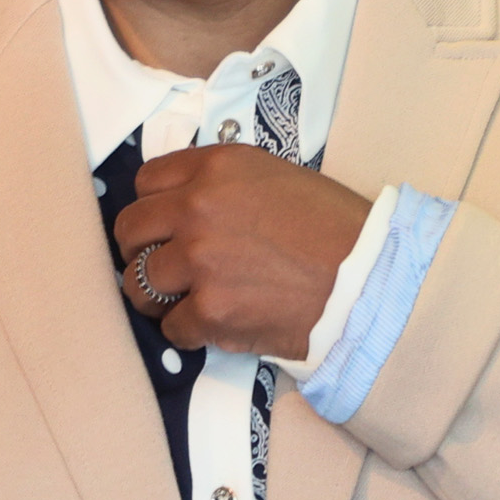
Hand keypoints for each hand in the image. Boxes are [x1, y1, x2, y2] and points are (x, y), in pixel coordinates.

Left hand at [113, 142, 370, 359]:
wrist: (369, 279)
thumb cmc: (333, 228)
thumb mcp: (273, 177)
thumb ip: (220, 185)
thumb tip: (180, 205)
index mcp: (216, 168)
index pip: (146, 181)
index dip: (154, 207)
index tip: (166, 225)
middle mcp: (197, 207)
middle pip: (130, 230)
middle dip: (142, 251)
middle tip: (166, 268)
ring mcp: (199, 261)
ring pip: (138, 283)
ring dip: (158, 297)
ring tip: (187, 301)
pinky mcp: (209, 311)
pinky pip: (172, 327)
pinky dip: (191, 332)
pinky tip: (219, 325)